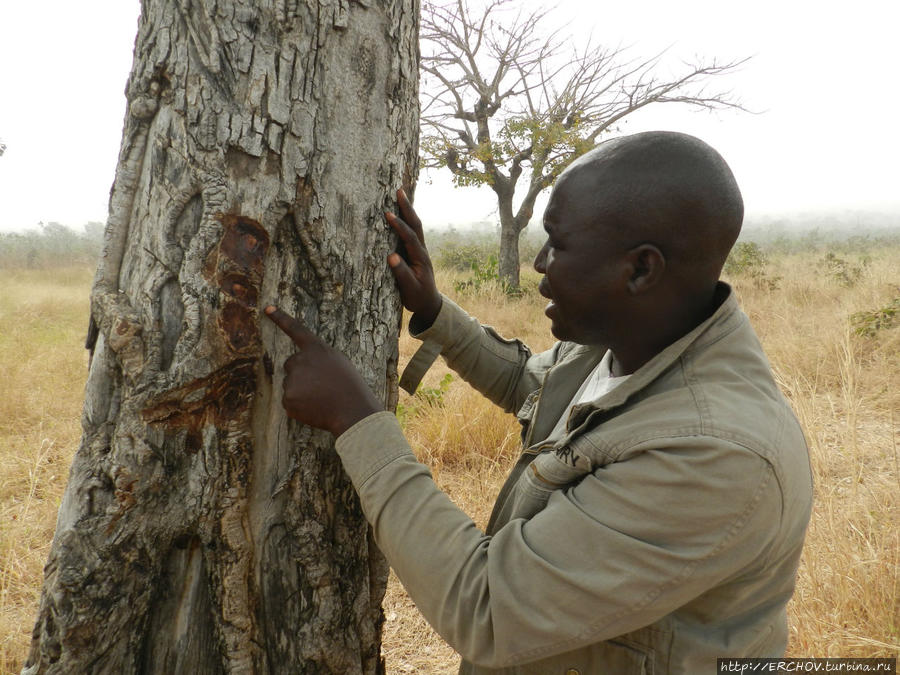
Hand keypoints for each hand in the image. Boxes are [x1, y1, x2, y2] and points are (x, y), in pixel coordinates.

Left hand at [265, 306, 381, 436]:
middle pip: (291, 364)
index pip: (296, 329)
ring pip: (290, 384)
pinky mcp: (288, 399)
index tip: (267, 307)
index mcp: (316, 349)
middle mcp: (300, 360)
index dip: (280, 318)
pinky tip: (315, 408)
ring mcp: (292, 380)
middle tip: (321, 385)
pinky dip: (299, 406)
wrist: (352, 411)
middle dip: (301, 373)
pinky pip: (289, 401)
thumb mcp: (339, 363)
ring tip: (322, 398)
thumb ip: (318, 359)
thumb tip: (300, 366)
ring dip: (302, 391)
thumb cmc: (350, 387)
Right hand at [386, 188, 441, 328]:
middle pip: (416, 224)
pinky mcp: (416, 251)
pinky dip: (406, 219)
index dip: (399, 225)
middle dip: (407, 208)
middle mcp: (422, 250)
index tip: (388, 214)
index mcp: (420, 258)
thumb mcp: (409, 289)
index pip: (410, 237)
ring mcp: (420, 250)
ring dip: (408, 210)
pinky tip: (400, 211)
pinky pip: (411, 231)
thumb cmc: (418, 297)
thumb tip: (391, 257)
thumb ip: (401, 273)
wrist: (429, 303)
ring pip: (415, 226)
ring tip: (399, 194)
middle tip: (399, 191)